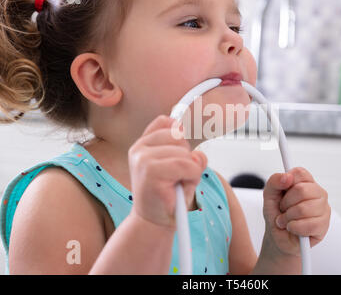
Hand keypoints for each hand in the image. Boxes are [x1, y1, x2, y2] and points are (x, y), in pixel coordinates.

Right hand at [128, 115, 207, 229]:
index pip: (166, 122)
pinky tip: (179, 188)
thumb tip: (197, 153)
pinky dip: (192, 177)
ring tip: (177, 184)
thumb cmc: (168, 195)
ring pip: (185, 153)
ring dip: (190, 171)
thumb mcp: (180, 167)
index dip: (179, 138)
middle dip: (186, 157)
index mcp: (142, 144)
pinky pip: (187, 165)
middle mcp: (139, 149)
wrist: (154, 222)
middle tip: (176, 177)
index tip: (178, 155)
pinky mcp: (151, 172)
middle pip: (179, 136)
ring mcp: (143, 159)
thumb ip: (189, 154)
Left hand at [263, 167, 330, 256]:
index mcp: (306, 182)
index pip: (300, 173)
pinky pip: (308, 225)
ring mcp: (324, 209)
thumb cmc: (277, 213)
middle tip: (283, 209)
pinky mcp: (324, 225)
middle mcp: (318, 193)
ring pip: (304, 209)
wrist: (278, 236)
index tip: (282, 191)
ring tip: (287, 220)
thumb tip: (287, 177)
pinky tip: (293, 228)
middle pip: (301, 190)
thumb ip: (274, 181)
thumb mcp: (269, 195)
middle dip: (286, 203)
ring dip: (288, 218)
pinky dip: (294, 228)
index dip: (287, 182)